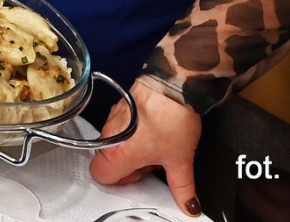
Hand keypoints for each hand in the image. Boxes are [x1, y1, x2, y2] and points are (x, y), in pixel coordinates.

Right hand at [87, 79, 203, 216]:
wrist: (173, 84)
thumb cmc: (171, 117)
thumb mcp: (181, 160)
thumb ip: (183, 188)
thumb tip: (188, 205)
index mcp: (118, 154)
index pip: (100, 176)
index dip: (121, 180)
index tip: (140, 175)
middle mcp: (110, 135)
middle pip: (107, 160)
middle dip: (128, 165)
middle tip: (150, 160)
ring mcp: (113, 118)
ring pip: (113, 142)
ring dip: (130, 147)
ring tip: (155, 142)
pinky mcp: (120, 105)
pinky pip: (119, 125)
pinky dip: (132, 130)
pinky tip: (153, 127)